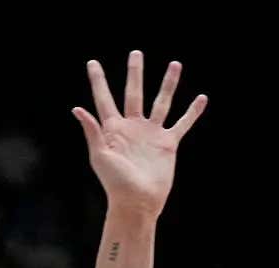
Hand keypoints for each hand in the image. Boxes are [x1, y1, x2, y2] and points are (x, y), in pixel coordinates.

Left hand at [72, 52, 206, 219]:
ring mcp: (151, 134)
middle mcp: (133, 127)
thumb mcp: (100, 156)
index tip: (92, 63)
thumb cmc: (115, 183)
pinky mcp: (168, 144)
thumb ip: (92, 131)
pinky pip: (182, 123)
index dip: (98, 81)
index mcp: (113, 128)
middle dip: (135, 73)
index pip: (104, 98)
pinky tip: (201, 99)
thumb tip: (78, 109)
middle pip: (134, 92)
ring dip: (169, 84)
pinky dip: (192, 112)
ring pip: (162, 102)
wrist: (138, 202)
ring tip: (175, 64)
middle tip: (136, 53)